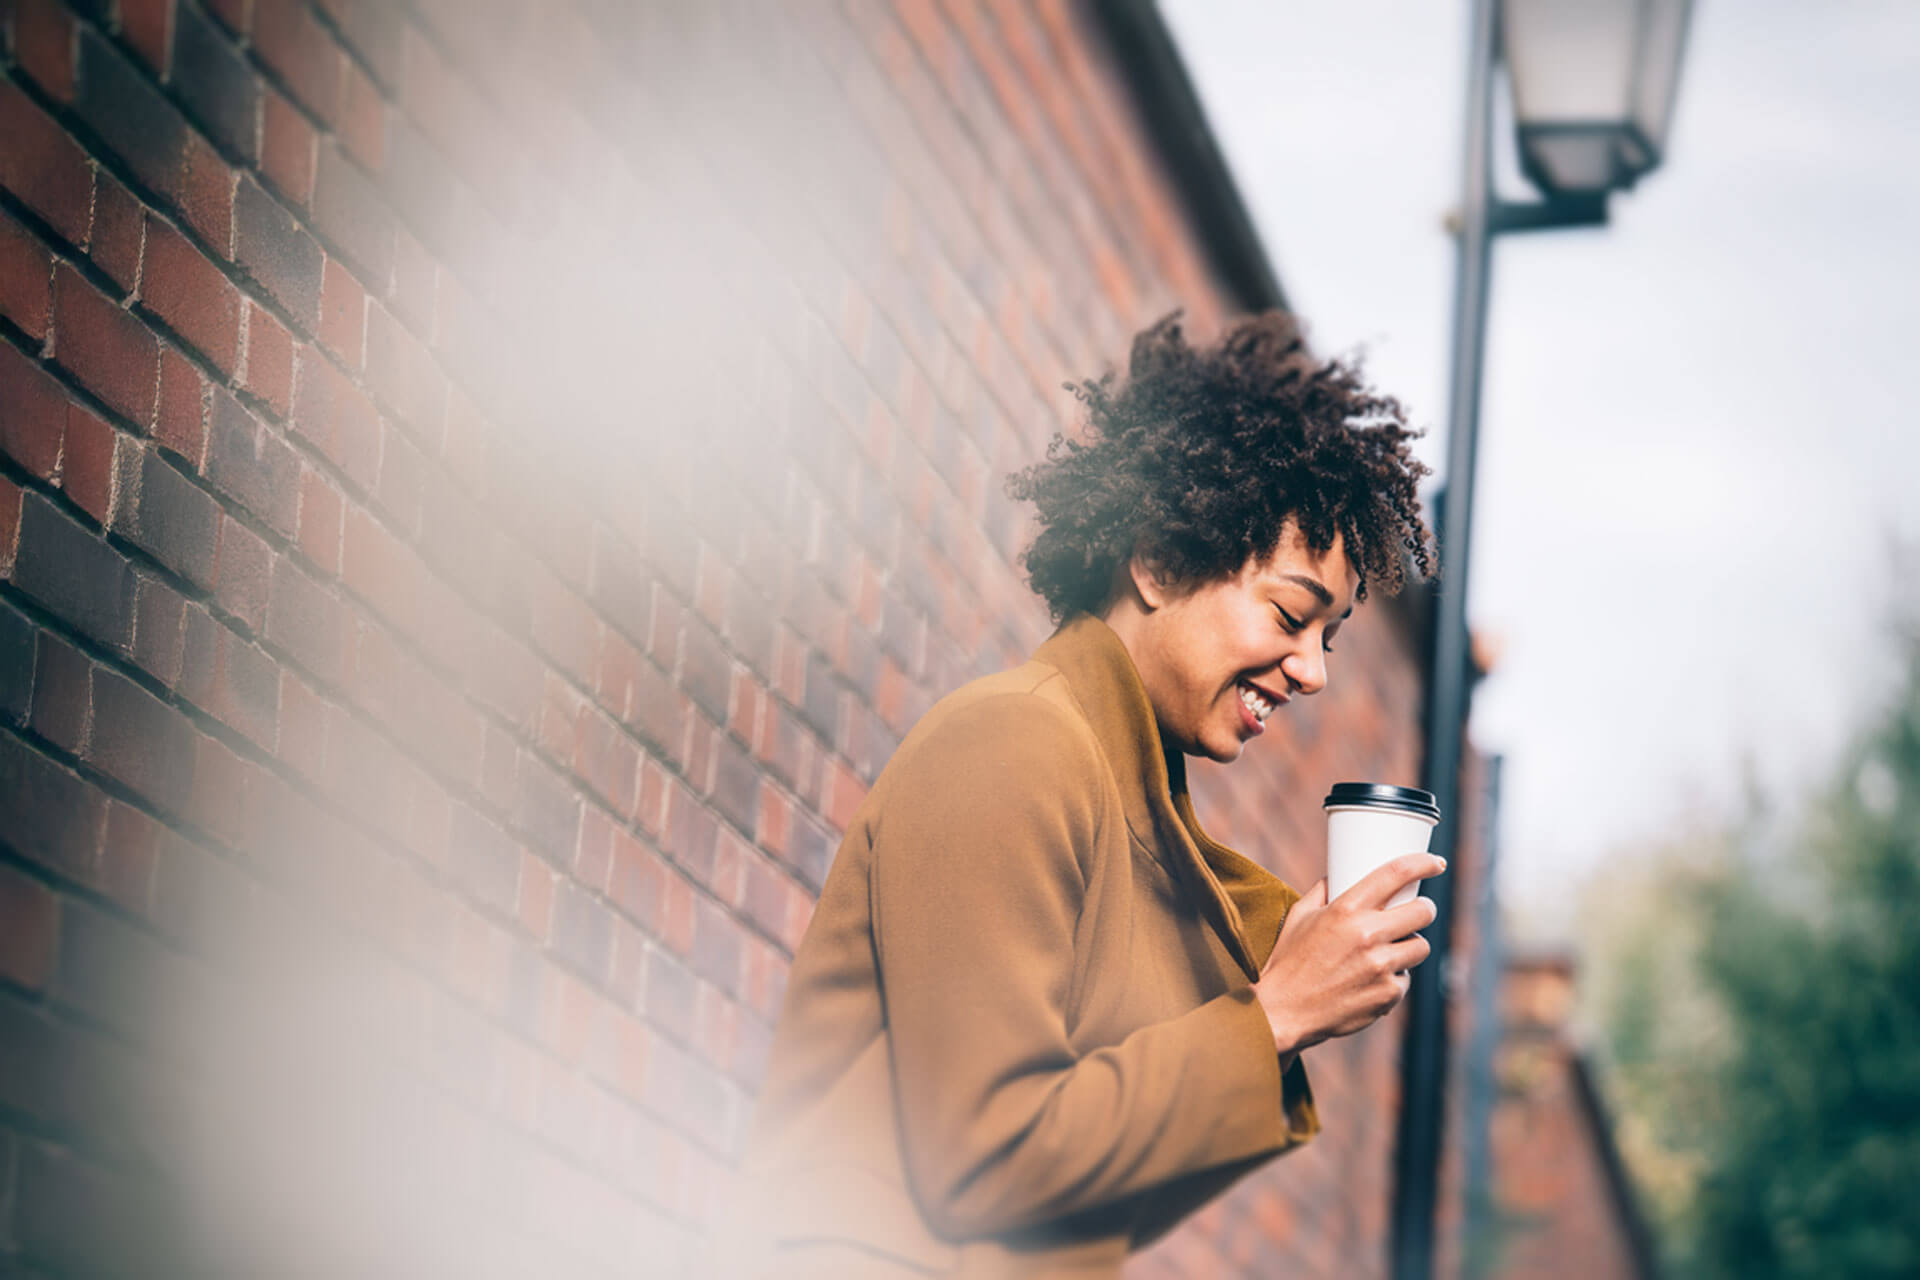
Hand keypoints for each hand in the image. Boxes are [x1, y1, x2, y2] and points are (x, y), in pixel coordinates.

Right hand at [1251, 853, 1444, 1055]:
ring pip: (1420, 946)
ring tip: (1390, 949)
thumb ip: (1321, 890)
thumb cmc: (1289, 960)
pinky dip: (1394, 978)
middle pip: (1423, 911)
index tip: (1435, 863)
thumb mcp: (1299, 916)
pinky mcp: (1387, 994)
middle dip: (1424, 909)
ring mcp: (1380, 967)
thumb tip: (1336, 873)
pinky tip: (1372, 980)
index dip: (1423, 863)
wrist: (1284, 1010)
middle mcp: (1367, 935)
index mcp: (1345, 910)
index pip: (1396, 874)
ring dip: (1410, 945)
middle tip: (1418, 911)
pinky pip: (1405, 978)